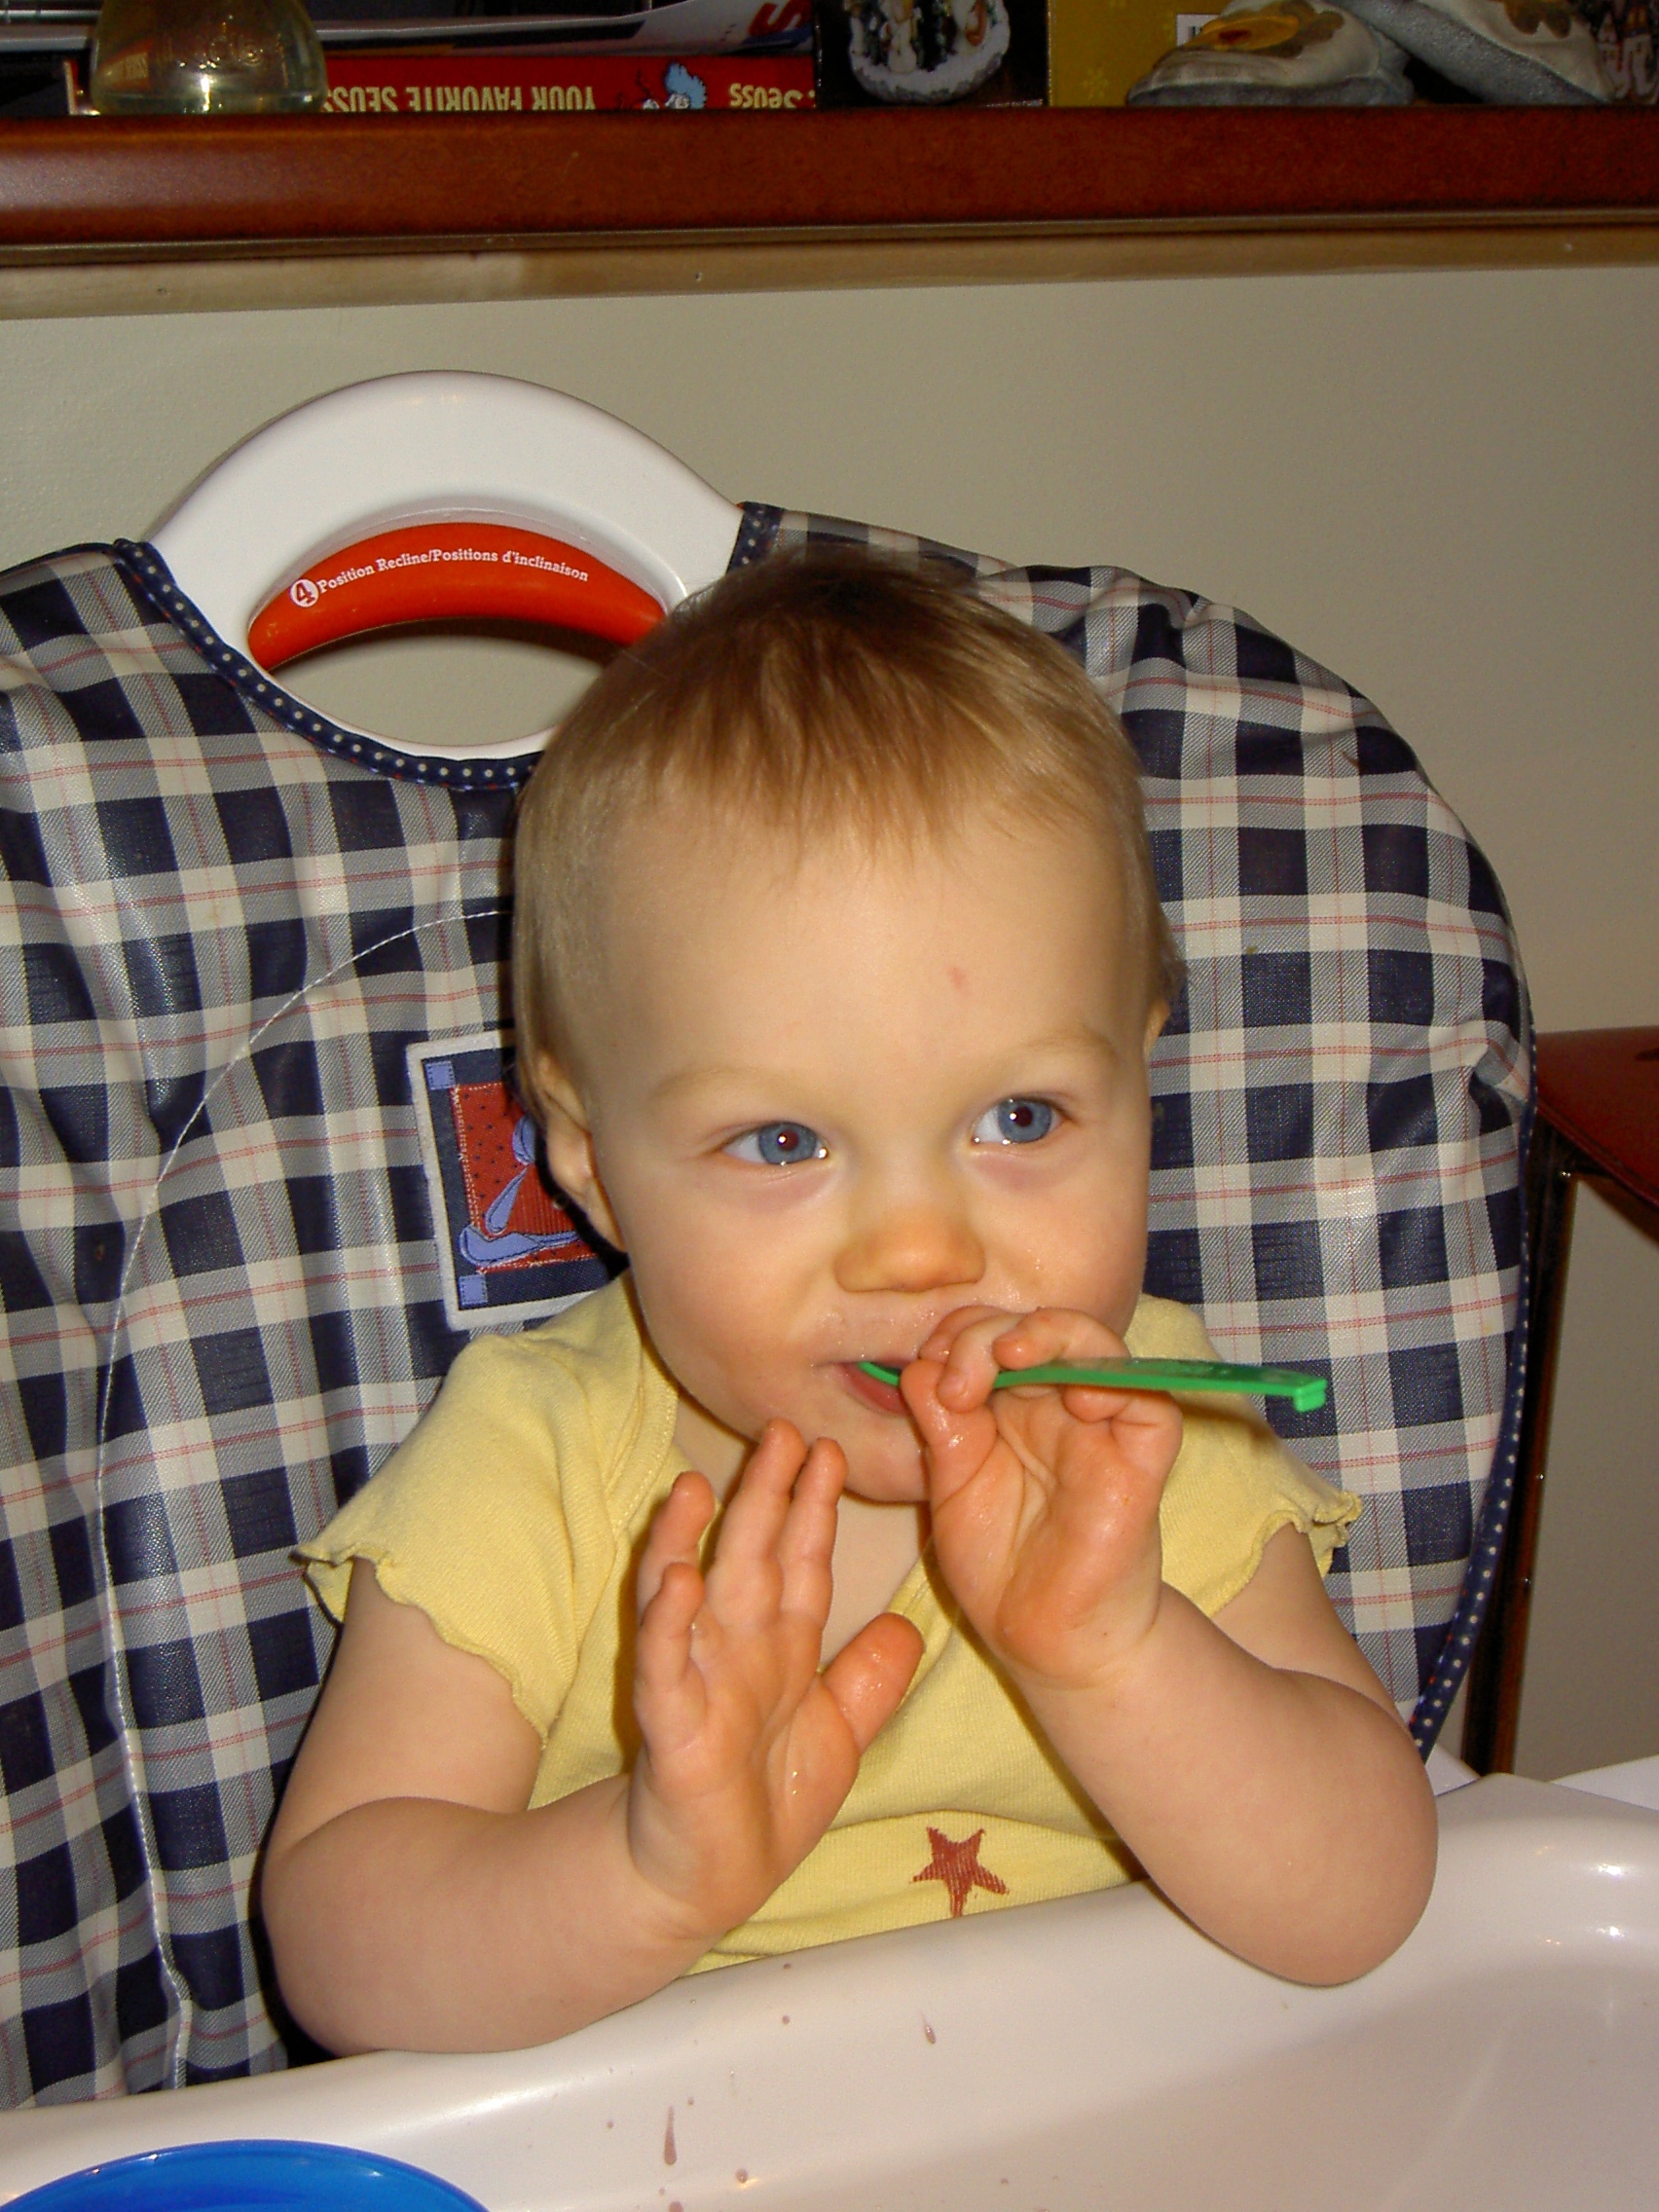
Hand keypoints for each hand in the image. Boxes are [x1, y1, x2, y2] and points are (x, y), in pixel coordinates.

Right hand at [627, 1420, 922, 1941]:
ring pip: (689, 1594)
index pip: (800, 1563)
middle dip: (763, 1497)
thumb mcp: (840, 1738)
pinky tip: (676, 1580)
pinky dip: (668, 1622)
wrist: (708, 1882)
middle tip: (778, 1430)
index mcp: (781, 1647)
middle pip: (749, 1558)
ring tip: (694, 1484)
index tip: (828, 1449)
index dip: (813, 1508)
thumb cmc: (766, 1807)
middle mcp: (736, 1649)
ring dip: (689, 1540)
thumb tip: (906, 1623)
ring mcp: (697, 1681)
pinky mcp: (670, 1725)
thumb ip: (870, 1682)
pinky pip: (664, 1664)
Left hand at [901, 1308, 1183, 1697]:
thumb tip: (922, 1365)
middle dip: (987, 1333)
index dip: (957, 1334)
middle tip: (956, 1379)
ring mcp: (1101, 1428)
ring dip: (1050, 1334)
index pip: (991, 1334)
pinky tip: (1077, 1396)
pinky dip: (1117, 1382)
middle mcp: (1056, 1403)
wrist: (1040, 1638)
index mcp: (1009, 1403)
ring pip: (1097, 1345)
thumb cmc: (998, 1563)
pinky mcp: (1141, 1461)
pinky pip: (1150, 1404)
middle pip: (1036, 1327)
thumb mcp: (951, 1484)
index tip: (925, 1367)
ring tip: (1009, 1357)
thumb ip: (941, 1425)